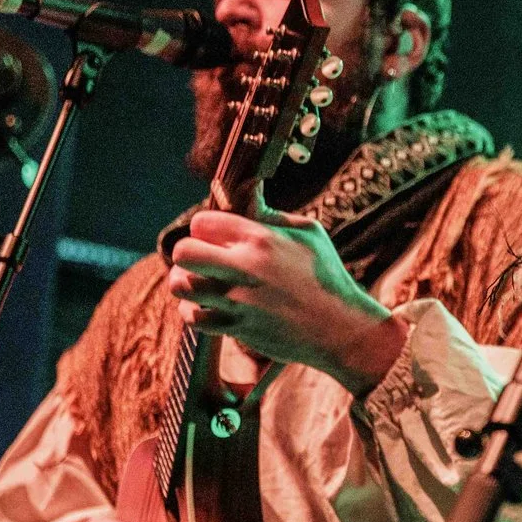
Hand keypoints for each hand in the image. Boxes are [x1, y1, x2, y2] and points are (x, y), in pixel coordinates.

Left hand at [167, 209, 404, 394]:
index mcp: (261, 240)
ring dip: (186, 282)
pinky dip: (195, 312)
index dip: (205, 227)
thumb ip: (272, 214)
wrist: (341, 328)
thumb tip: (249, 193)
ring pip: (181, 285)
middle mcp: (245, 268)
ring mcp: (238, 301)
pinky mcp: (236, 328)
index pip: (203, 222)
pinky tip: (209, 307)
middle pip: (183, 251)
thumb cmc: (327, 275)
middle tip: (203, 259)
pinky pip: (194, 319)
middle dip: (188, 252)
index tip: (216, 235)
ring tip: (201, 282)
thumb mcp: (309, 233)